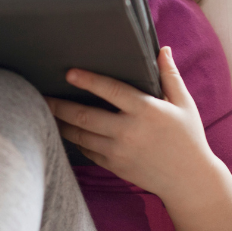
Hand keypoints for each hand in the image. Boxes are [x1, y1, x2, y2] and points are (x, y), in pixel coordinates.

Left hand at [46, 46, 222, 199]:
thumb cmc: (188, 138)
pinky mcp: (114, 166)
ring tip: (45, 112)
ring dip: (61, 123)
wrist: (189, 181)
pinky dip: (75, 141)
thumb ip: (170, 76)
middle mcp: (129, 131)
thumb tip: (162, 50)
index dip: (88, 80)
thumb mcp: (184, 104)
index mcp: (146, 111)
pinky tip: (66, 131)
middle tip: (42, 95)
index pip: (111, 91)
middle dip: (60, 105)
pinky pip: (87, 151)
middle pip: (84, 116)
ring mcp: (119, 152)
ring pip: (80, 136)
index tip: (69, 73)